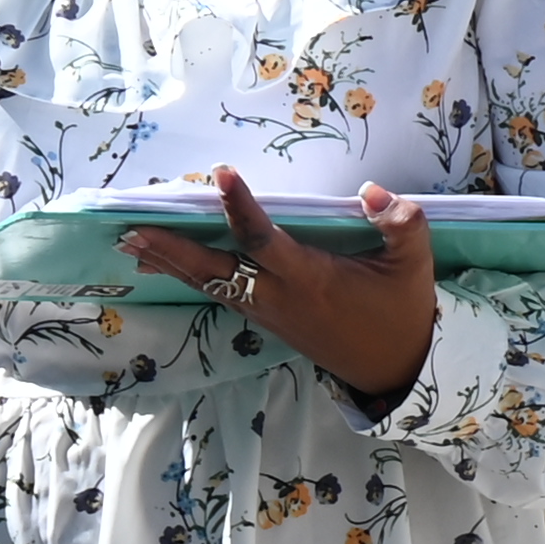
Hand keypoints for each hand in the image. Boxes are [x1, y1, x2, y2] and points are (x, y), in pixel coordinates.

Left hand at [122, 168, 435, 413]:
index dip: (241, 207)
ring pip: (208, 282)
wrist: (394, 369)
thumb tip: (374, 191)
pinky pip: (217, 291)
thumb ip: (400, 224)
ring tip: (130, 241)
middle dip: (172, 249)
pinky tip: (164, 263)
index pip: (263, 239)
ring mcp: (266, 310)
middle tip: (131, 227)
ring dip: (169, 262)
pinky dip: (187, 274)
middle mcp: (278, 295)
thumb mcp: (414, 265)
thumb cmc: (402, 312)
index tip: (222, 174)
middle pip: (213, 269)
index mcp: (309, 278)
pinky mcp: (264, 318)